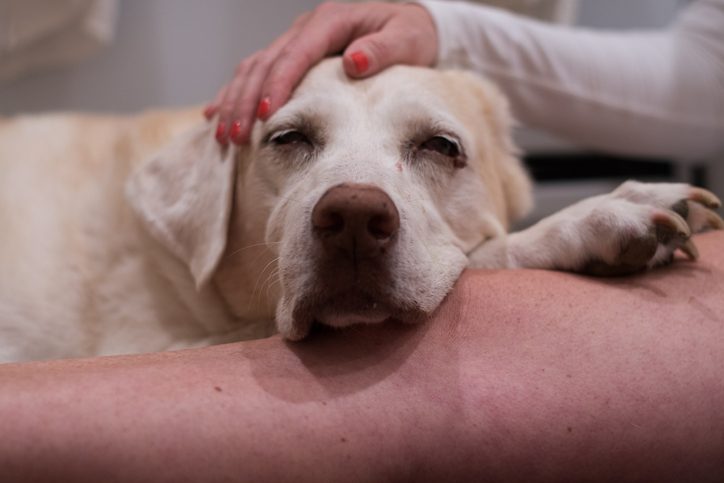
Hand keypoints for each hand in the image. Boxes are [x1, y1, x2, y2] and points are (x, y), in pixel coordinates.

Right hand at [205, 1, 437, 145]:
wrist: (411, 25)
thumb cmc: (411, 34)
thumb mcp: (407, 39)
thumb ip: (384, 49)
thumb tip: (353, 61)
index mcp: (330, 21)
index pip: (295, 54)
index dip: (278, 84)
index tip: (267, 115)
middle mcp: (307, 28)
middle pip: (265, 63)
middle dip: (246, 101)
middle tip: (236, 136)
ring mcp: (296, 41)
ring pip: (252, 68)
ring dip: (234, 100)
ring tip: (223, 134)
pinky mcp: (293, 56)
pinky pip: (256, 73)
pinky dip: (234, 94)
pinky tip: (215, 115)